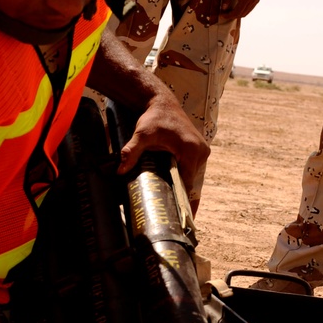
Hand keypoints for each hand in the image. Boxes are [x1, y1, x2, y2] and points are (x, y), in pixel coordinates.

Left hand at [116, 85, 208, 206]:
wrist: (163, 102)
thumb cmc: (153, 118)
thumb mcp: (142, 135)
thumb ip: (132, 152)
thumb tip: (120, 170)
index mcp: (190, 150)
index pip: (186, 182)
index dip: (182, 199)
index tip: (180, 217)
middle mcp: (201, 151)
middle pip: (191, 181)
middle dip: (184, 197)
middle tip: (179, 220)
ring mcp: (202, 150)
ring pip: (193, 176)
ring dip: (185, 188)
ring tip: (181, 210)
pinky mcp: (200, 148)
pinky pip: (193, 169)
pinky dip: (186, 178)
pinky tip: (180, 190)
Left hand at [220, 0, 260, 19]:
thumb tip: (223, 8)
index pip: (237, 12)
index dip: (228, 15)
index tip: (222, 14)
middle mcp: (253, 0)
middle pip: (241, 14)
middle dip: (232, 16)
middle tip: (224, 13)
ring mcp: (256, 0)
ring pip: (246, 13)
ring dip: (237, 14)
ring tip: (229, 11)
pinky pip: (249, 9)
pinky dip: (242, 11)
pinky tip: (236, 8)